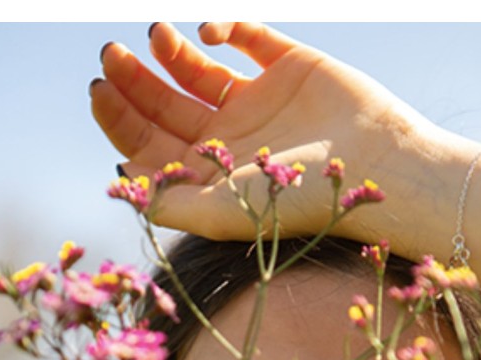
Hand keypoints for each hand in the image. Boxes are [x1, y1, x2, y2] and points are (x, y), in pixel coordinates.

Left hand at [91, 22, 436, 243]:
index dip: (120, 117)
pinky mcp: (289, 66)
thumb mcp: (226, 211)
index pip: (152, 143)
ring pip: (196, 70)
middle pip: (165, 104)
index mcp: (211, 174)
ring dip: (169, 50)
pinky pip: (246, 37)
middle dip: (133, 80)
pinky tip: (208, 33)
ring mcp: (259, 100)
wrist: (380, 167)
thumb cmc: (303, 199)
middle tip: (111, 55)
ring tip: (156, 34)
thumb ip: (172, 203)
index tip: (100, 88)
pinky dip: (222, 27)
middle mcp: (230, 138)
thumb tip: (124, 184)